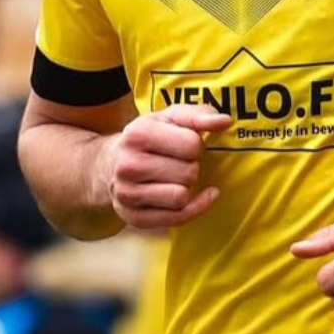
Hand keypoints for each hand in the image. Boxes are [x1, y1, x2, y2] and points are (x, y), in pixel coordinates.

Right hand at [107, 106, 231, 230]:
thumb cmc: (148, 138)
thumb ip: (199, 115)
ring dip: (188, 187)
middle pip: (188, 173)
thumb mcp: (169, 118)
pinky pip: (176, 218)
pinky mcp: (133, 217)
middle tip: (180, 162)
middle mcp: (128, 165)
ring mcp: (127, 194)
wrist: (108, 164)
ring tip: (177, 178)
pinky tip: (197, 196)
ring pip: (181, 197)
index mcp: (137, 134)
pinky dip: (193, 208)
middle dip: (192, 167)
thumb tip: (225, 121)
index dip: (196, 145)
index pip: (191, 145)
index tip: (186, 144)